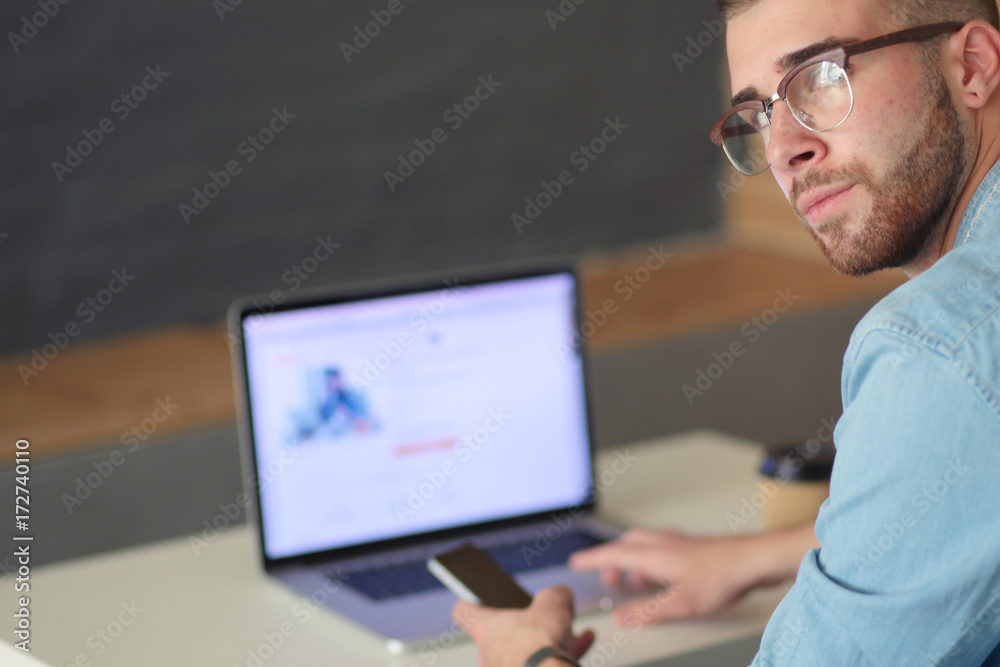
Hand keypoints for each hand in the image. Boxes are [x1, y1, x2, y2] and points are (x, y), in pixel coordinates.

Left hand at [453, 585, 594, 666]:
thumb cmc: (539, 647)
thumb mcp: (552, 604)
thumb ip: (555, 595)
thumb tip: (561, 594)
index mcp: (486, 629)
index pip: (464, 610)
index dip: (472, 599)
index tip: (478, 594)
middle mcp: (490, 654)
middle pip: (503, 631)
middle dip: (527, 623)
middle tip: (542, 615)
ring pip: (526, 650)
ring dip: (547, 639)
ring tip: (569, 628)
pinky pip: (542, 665)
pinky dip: (560, 655)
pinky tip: (583, 642)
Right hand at [569, 527, 811, 625]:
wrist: (756, 559)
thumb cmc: (723, 575)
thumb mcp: (682, 603)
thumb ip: (649, 611)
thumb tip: (623, 618)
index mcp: (655, 555)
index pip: (614, 554)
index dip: (593, 559)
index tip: (577, 562)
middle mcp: (665, 544)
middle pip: (628, 545)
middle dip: (613, 559)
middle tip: (608, 577)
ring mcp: (681, 544)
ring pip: (646, 545)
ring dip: (634, 560)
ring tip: (635, 581)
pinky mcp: (696, 548)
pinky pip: (663, 550)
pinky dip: (653, 560)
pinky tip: (666, 575)